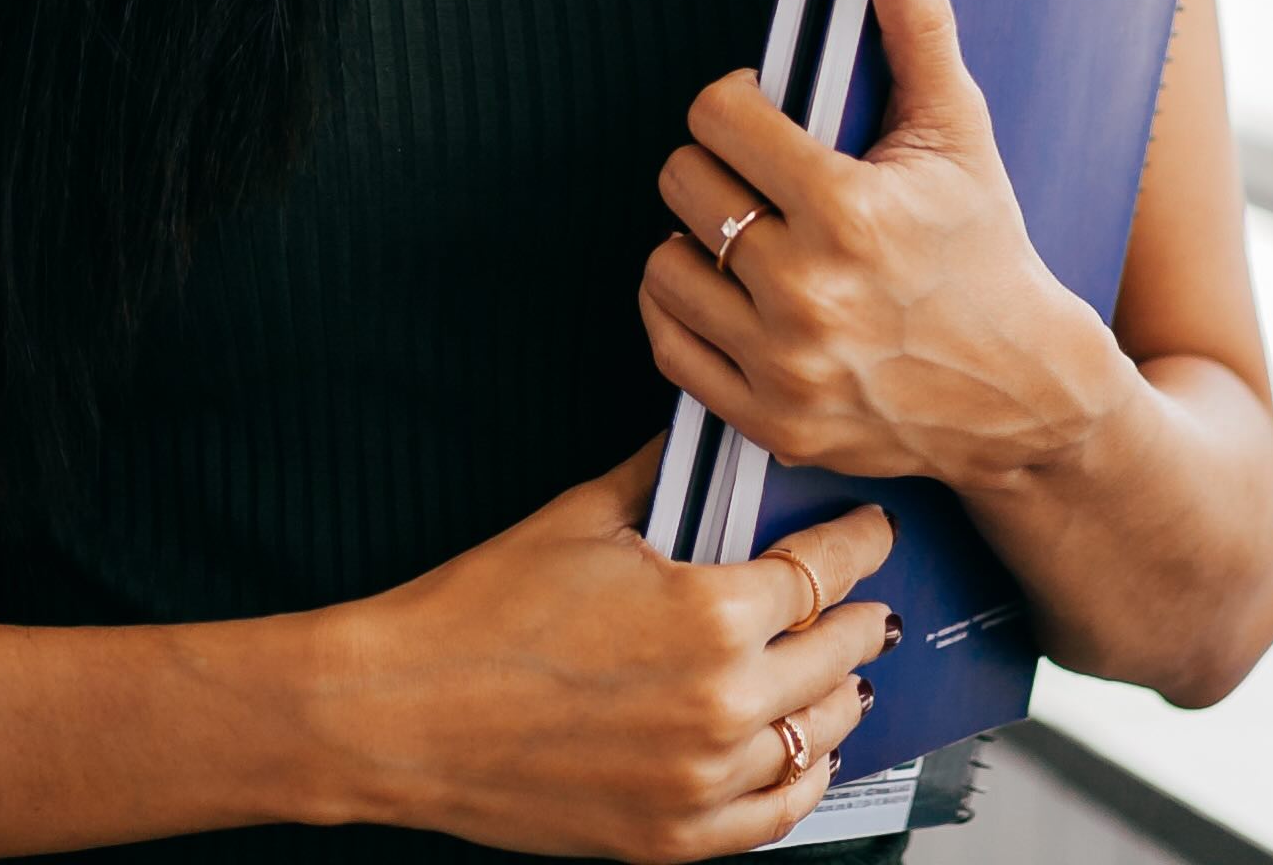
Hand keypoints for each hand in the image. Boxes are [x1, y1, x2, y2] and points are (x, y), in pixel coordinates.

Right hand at [310, 442, 899, 859]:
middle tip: (865, 601)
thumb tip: (703, 446)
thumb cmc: (477, 614)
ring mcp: (703, 777)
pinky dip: (803, 777)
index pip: (824, 569)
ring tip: (842, 673)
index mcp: (710, 612)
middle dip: (860, 617)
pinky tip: (804, 753)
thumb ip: (660, 478)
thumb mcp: (579, 518)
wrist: (400, 711)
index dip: (859, 543)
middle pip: (839, 653)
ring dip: (840, 696)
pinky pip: (777, 812)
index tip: (871, 531)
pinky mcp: (675, 835)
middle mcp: (724, 701)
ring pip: (819, 735)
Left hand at [643, 0, 1137, 494]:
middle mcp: (810, 290)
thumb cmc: (989, 250)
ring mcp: (786, 364)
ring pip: (663, 262)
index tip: (769, 118)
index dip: (739, 104)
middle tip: (761, 179)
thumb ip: (918, 23)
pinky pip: (667, 342)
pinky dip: (686, 310)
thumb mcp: (960, 131)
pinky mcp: (769, 420)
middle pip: (683, 183)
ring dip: (696, 241)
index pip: (718, 115)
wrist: (1028, 396)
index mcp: (850, 209)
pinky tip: (733, 292)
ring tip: (751, 237)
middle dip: (716, 168)